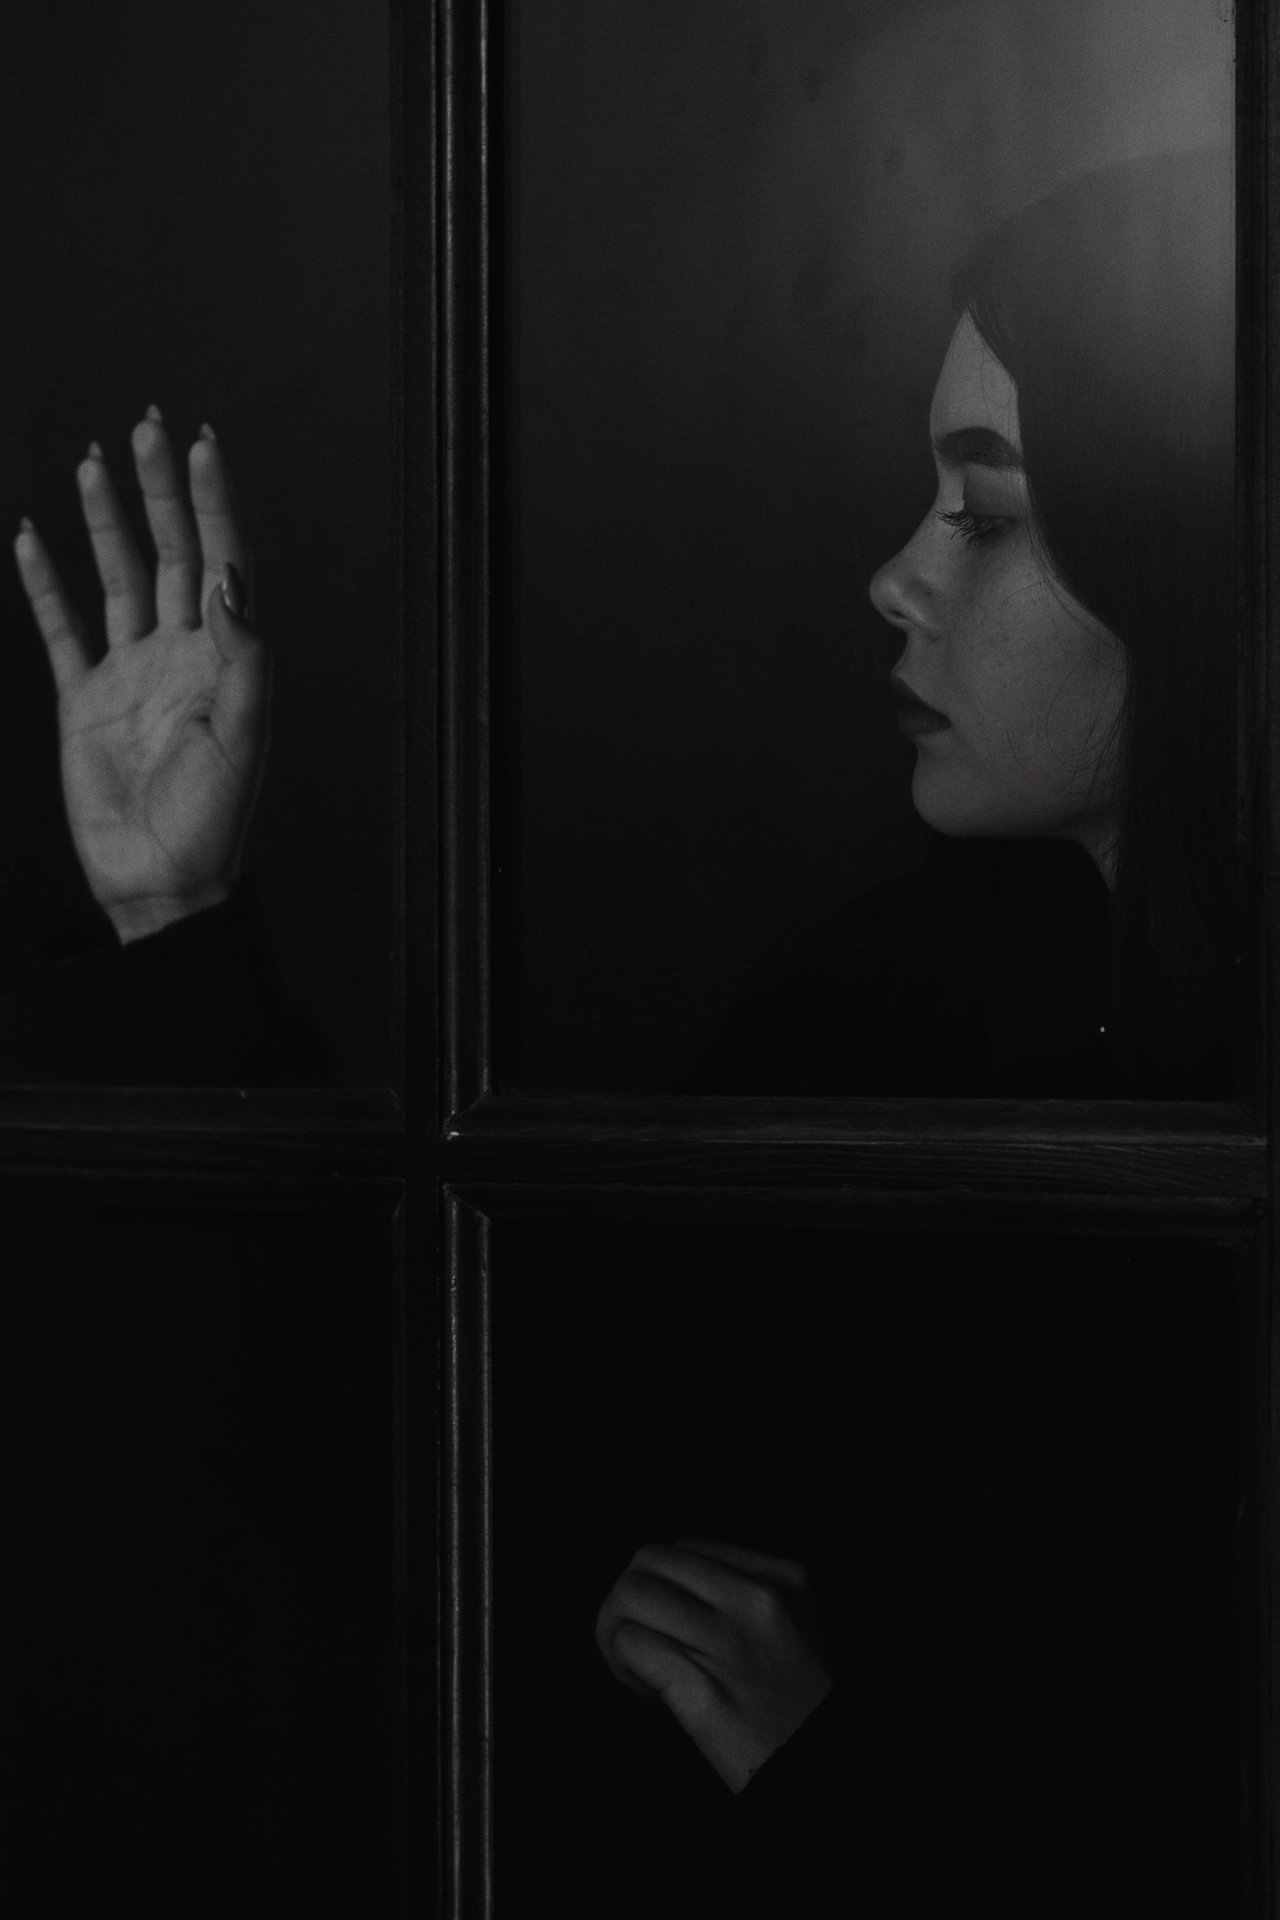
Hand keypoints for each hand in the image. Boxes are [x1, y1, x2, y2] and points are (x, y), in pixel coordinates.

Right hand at [14, 409, 268, 942]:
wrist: (161, 880)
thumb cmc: (214, 820)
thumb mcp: (243, 737)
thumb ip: (243, 655)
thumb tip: (229, 577)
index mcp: (226, 659)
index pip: (222, 561)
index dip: (213, 503)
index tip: (202, 446)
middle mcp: (181, 654)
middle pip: (170, 552)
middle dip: (160, 489)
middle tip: (146, 426)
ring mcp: (131, 672)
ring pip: (118, 576)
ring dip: (106, 520)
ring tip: (94, 462)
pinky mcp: (86, 699)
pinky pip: (62, 626)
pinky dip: (46, 582)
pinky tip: (33, 535)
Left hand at [595, 1538, 831, 1792]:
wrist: (815, 1764)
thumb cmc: (799, 1708)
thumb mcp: (793, 1627)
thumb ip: (742, 1597)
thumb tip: (669, 1589)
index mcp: (782, 1578)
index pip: (686, 1548)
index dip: (663, 1583)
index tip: (668, 1620)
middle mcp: (756, 1600)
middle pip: (650, 1560)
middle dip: (626, 1598)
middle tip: (634, 1637)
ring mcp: (729, 1642)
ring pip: (630, 1596)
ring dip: (616, 1631)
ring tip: (638, 1666)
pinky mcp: (702, 1689)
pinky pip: (631, 1644)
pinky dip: (623, 1664)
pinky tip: (646, 1689)